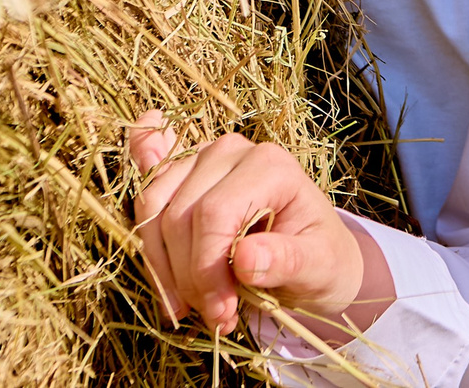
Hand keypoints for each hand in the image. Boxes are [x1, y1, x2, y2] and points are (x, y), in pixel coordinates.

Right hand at [128, 109, 394, 340]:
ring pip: (154, 212)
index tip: (221, 315)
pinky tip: (165, 272)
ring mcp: (200, 158)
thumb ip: (287, 262)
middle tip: (215, 319)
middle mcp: (231, 151)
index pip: (214, 214)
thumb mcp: (319, 267)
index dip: (206, 271)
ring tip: (192, 307)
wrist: (316, 253)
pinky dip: (148, 236)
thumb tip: (246, 260)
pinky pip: (147, 193)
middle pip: (179, 216)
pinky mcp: (181, 175)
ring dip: (163, 268)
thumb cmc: (321, 257)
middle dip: (188, 278)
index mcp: (270, 164)